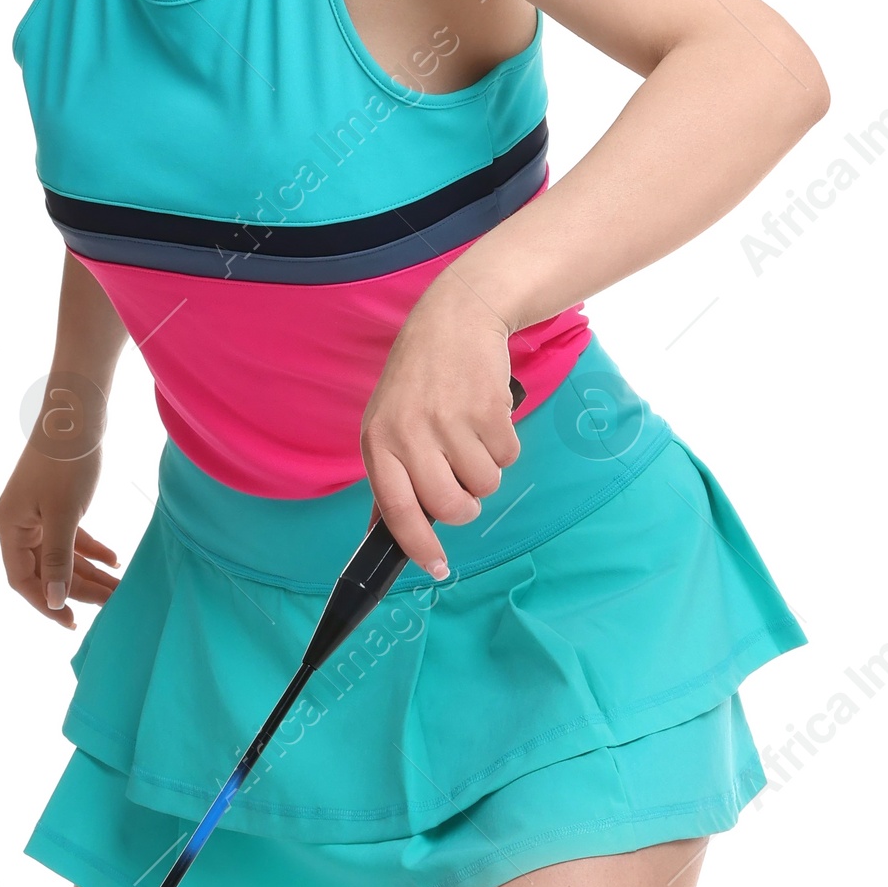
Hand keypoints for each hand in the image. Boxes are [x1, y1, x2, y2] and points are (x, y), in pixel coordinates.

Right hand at [0, 444, 120, 626]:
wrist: (77, 413)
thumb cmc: (66, 461)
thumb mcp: (64, 514)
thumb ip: (58, 559)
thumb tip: (53, 600)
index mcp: (9, 527)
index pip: (22, 579)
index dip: (45, 603)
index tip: (71, 621)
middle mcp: (18, 523)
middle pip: (45, 570)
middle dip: (78, 588)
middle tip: (110, 603)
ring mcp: (36, 514)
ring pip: (61, 556)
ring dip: (90, 572)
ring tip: (119, 587)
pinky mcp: (55, 504)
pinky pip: (70, 538)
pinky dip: (91, 550)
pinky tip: (115, 560)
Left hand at [360, 281, 520, 578]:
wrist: (456, 318)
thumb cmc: (420, 379)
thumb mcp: (389, 423)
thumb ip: (391, 477)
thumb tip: (388, 532)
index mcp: (379, 442)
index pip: (397, 510)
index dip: (419, 547)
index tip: (438, 569)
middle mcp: (410, 434)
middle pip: (451, 508)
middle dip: (466, 507)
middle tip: (465, 486)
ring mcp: (449, 422)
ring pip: (486, 485)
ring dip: (487, 470)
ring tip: (471, 435)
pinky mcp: (487, 410)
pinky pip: (508, 458)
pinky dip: (504, 445)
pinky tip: (487, 416)